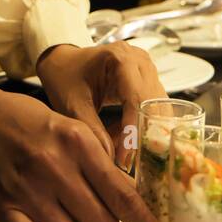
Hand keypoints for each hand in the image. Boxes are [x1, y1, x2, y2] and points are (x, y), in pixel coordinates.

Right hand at [0, 72, 167, 221]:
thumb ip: (101, 161)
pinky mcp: (4, 212)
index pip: (125, 197)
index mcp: (80, 144)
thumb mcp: (73, 127)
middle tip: (84, 209)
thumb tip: (131, 199)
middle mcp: (57, 168)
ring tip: (62, 221)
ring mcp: (29, 193)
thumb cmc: (31, 124)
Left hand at [35, 42, 168, 168]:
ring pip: (157, 111)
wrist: (63, 62)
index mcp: (121, 59)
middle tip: (128, 161)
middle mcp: (141, 61)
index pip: (137, 100)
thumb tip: (111, 159)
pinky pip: (152, 110)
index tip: (124, 157)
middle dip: (142, 136)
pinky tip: (122, 138)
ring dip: (142, 134)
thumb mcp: (73, 104)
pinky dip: (139, 127)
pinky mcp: (149, 81)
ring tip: (121, 152)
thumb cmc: (65, 77)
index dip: (133, 131)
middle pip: (154, 106)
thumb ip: (92, 130)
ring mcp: (148, 70)